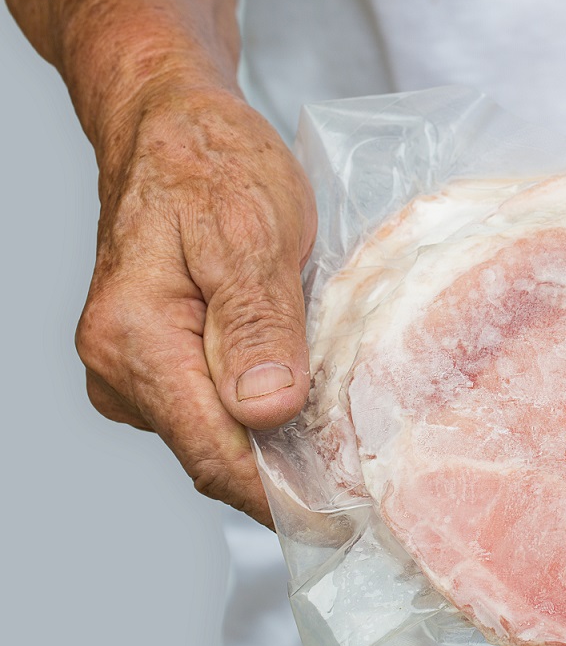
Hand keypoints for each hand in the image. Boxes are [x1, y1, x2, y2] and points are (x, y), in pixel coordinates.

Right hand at [75, 84, 315, 525]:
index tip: (345, 520)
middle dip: (288, 476)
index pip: (212, 455)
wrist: (172, 125)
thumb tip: (265, 413)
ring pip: (216, 434)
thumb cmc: (212, 166)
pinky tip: (310, 402)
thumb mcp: (250, 233)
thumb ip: (257, 324)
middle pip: (214, 455)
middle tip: (367, 487)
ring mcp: (132, 369)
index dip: (281, 497)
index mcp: (134, 341)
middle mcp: (119, 368)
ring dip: (279, 445)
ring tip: (349, 443)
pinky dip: (262, 414)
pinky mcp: (154, 361)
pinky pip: (213, 407)